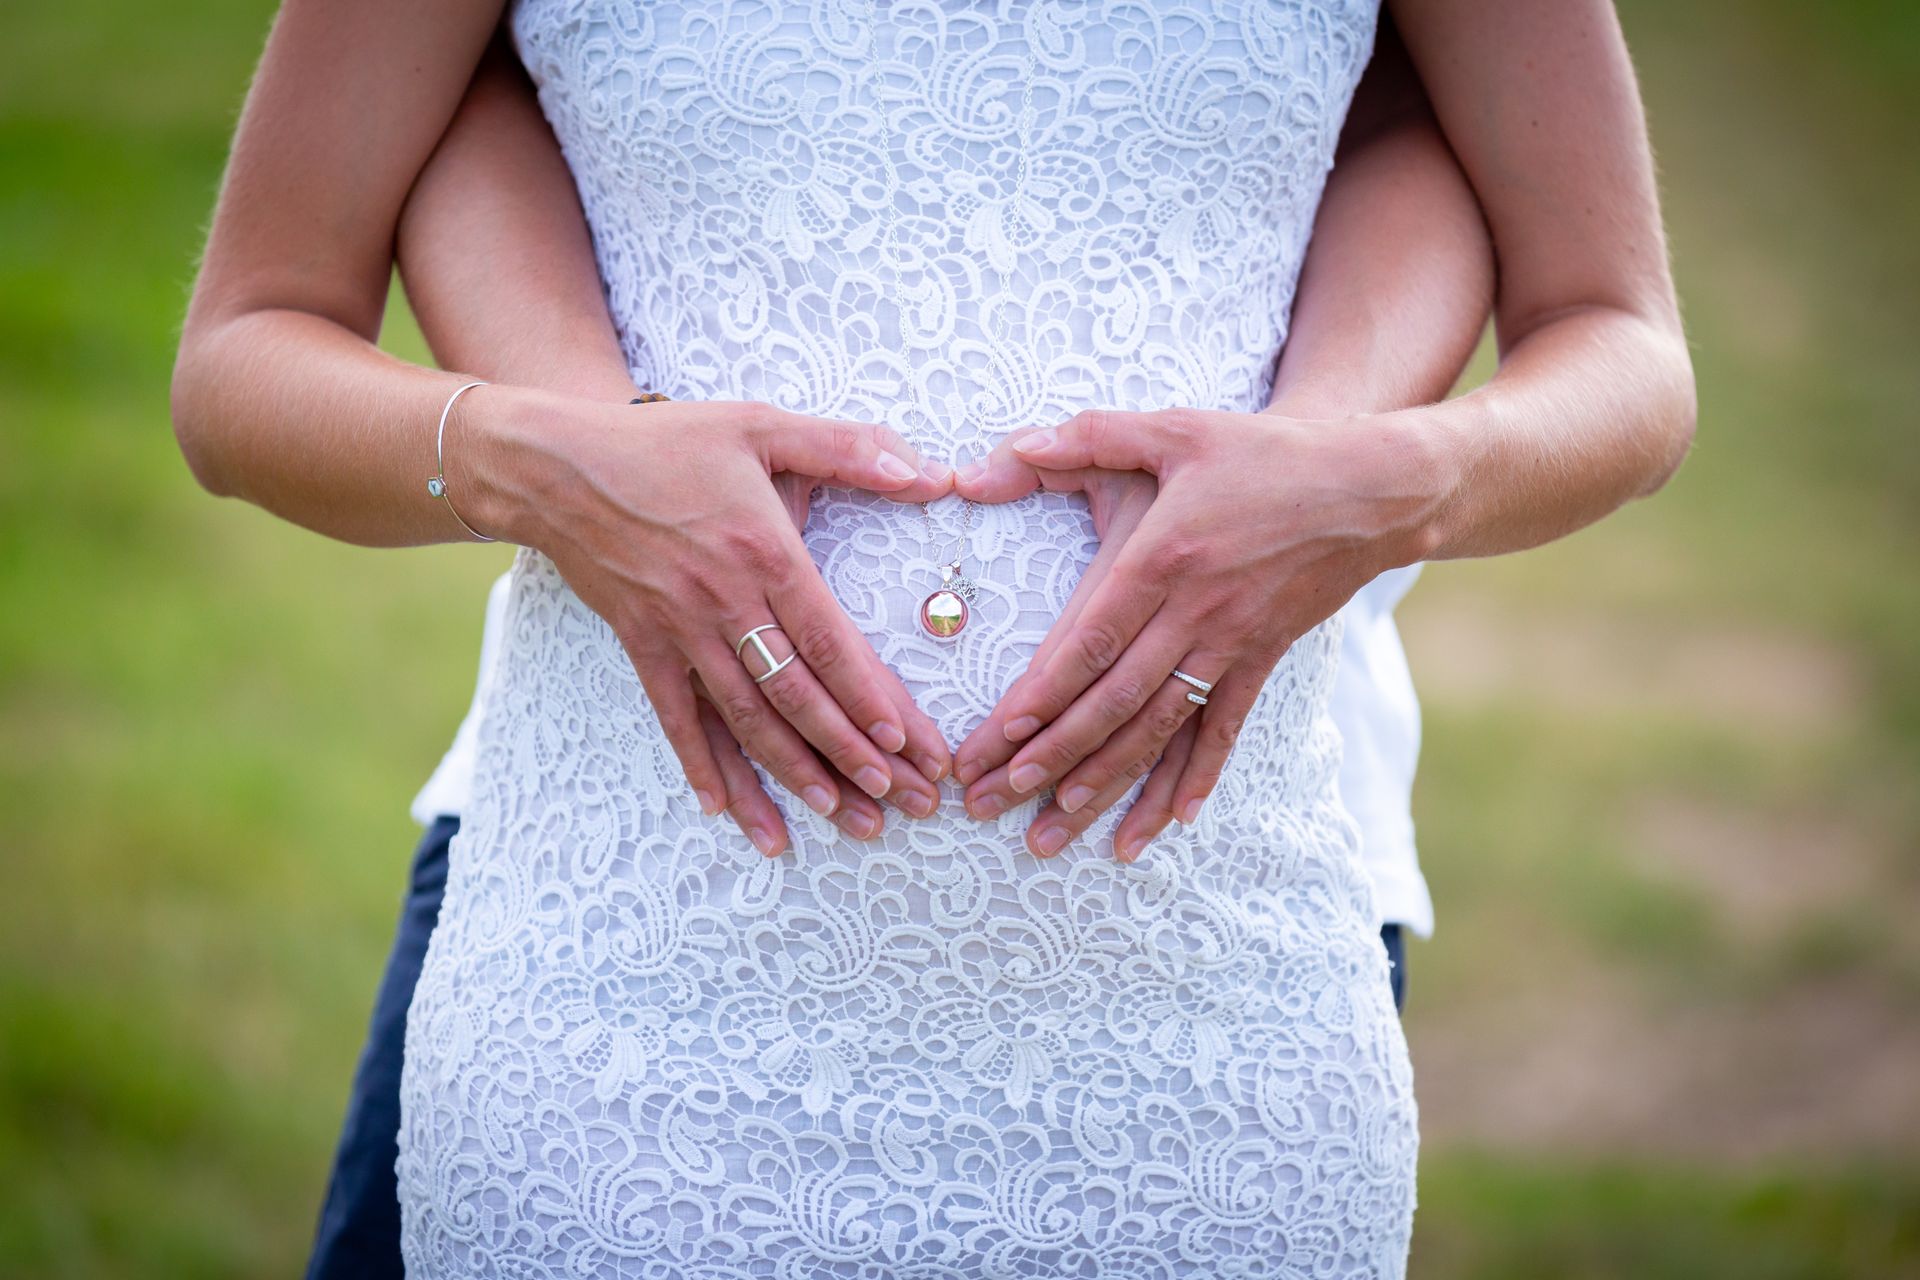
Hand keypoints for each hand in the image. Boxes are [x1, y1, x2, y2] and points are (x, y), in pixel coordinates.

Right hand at [464, 389, 956, 854]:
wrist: (556, 464)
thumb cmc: (666, 442)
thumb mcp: (762, 424)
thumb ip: (849, 448)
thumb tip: (929, 474)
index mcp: (764, 551)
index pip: (828, 641)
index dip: (868, 697)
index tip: (906, 743)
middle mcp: (724, 602)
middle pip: (796, 695)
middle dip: (851, 754)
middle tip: (898, 802)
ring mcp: (678, 630)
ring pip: (744, 719)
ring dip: (793, 774)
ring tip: (839, 818)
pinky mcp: (641, 644)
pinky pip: (675, 718)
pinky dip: (702, 767)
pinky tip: (726, 812)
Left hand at [952, 405, 1450, 860]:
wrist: (1370, 488)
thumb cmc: (1264, 452)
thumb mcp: (1174, 429)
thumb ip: (1088, 437)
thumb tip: (1004, 448)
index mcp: (1165, 556)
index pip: (1091, 640)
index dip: (1044, 694)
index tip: (1001, 737)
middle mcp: (1196, 612)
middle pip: (1115, 699)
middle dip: (1055, 755)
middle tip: (1001, 797)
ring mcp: (1232, 643)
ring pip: (1159, 727)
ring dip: (1107, 782)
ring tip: (1059, 829)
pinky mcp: (1263, 658)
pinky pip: (1224, 729)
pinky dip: (1196, 777)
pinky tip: (1171, 823)